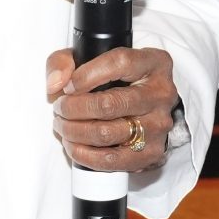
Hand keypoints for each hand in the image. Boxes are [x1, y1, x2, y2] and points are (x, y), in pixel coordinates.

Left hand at [46, 45, 178, 176]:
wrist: (139, 111)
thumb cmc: (113, 81)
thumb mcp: (88, 59)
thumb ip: (63, 61)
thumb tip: (56, 83)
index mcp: (153, 63)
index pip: (120, 63)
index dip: (86, 75)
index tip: (68, 86)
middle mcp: (161, 94)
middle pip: (110, 104)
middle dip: (74, 108)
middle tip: (60, 108)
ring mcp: (159, 125)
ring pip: (106, 133)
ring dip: (74, 131)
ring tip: (63, 125)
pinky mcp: (152, 152)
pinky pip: (111, 159)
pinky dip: (84, 154)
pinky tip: (73, 144)